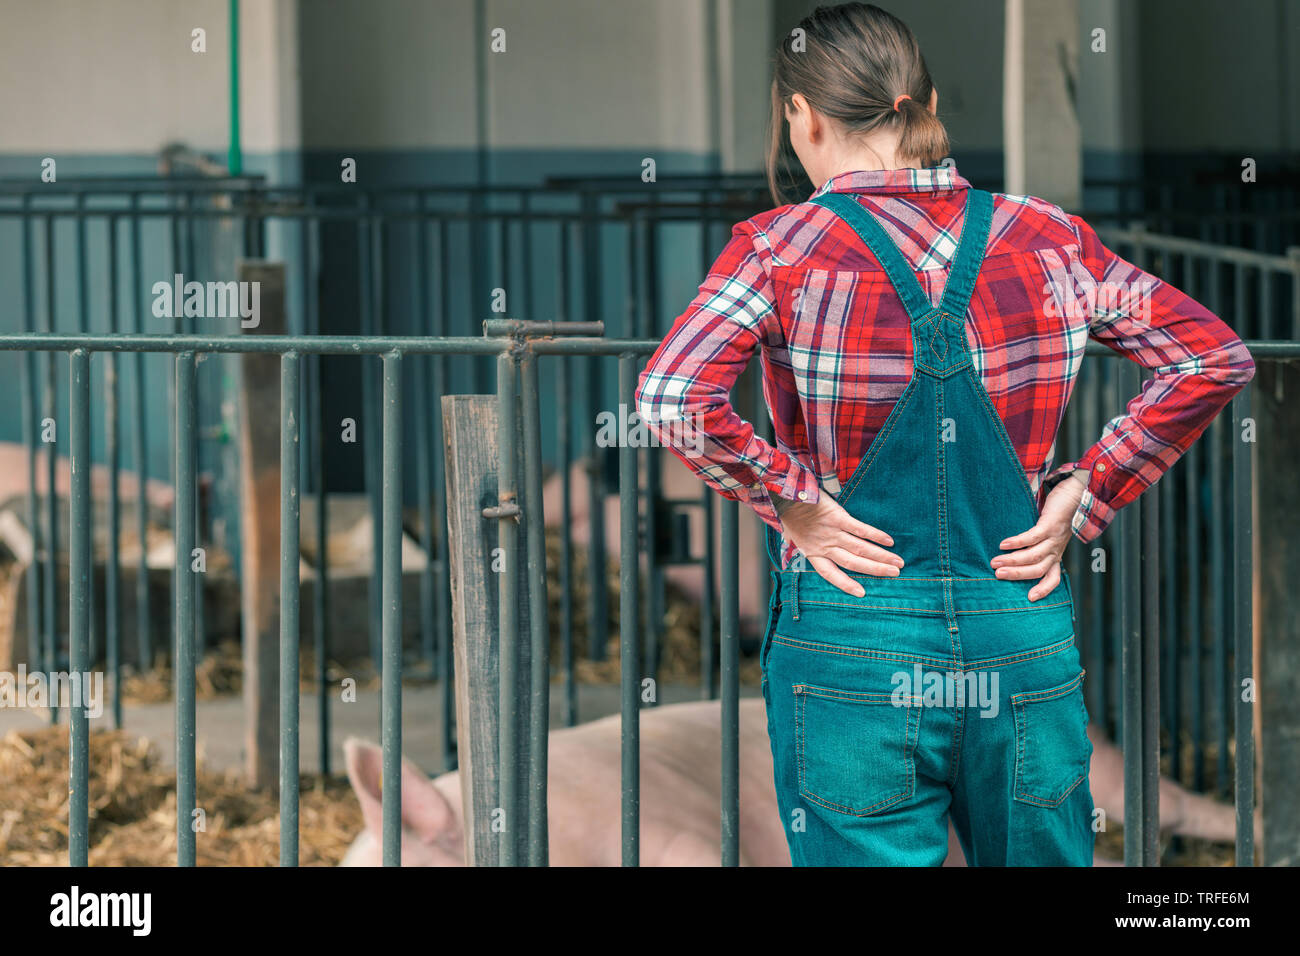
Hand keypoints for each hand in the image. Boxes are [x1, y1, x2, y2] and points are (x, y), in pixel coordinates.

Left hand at [776, 495, 902, 596]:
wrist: (786, 495)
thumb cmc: (792, 516)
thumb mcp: (797, 537)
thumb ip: (811, 546)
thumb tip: (821, 552)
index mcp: (812, 553)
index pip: (830, 574)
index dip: (845, 584)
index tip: (862, 594)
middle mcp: (824, 545)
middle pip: (852, 562)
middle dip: (875, 570)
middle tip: (895, 574)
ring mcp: (831, 532)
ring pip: (860, 548)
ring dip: (881, 556)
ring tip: (897, 562)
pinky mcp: (837, 517)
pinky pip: (859, 529)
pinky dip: (875, 535)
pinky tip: (889, 541)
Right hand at [991, 475, 1084, 600]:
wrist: (1075, 495)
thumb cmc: (1056, 516)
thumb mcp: (1048, 536)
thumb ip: (1035, 547)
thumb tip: (1009, 558)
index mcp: (1056, 555)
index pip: (1053, 578)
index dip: (1043, 590)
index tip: (1029, 598)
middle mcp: (1057, 550)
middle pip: (1038, 569)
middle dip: (1017, 574)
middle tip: (998, 575)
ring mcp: (1054, 538)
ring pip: (1034, 555)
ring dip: (1013, 560)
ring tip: (994, 561)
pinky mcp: (1050, 525)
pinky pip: (1032, 537)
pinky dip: (1017, 542)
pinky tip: (1003, 544)